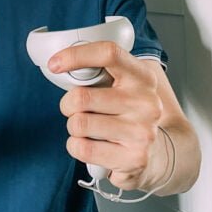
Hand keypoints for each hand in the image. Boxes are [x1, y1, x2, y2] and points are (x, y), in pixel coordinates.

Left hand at [49, 41, 165, 191]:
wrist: (157, 152)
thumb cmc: (128, 113)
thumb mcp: (124, 86)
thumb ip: (100, 73)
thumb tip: (60, 65)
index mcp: (142, 77)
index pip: (109, 54)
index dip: (76, 56)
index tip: (55, 64)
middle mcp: (146, 102)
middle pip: (82, 97)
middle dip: (68, 104)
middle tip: (74, 108)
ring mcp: (142, 131)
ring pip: (79, 124)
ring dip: (73, 126)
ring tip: (87, 128)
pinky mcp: (134, 157)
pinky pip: (83, 148)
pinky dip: (76, 146)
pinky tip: (89, 143)